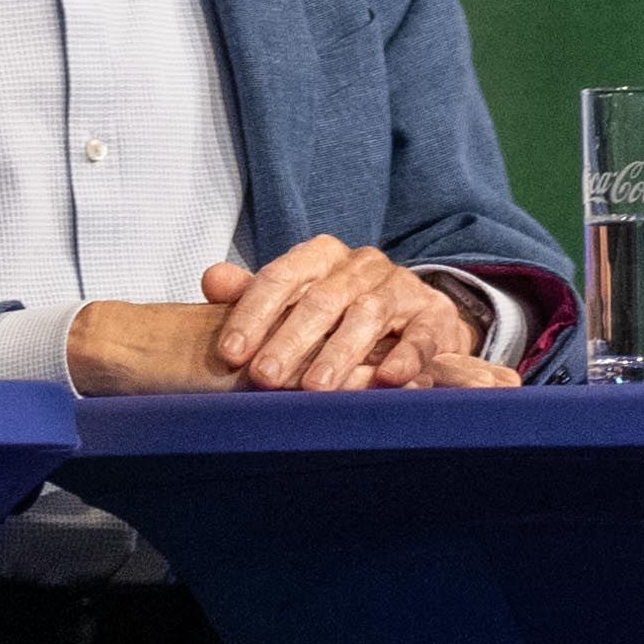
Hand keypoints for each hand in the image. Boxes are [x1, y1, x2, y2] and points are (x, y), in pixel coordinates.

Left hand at [69, 240, 493, 394]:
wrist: (412, 314)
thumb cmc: (339, 311)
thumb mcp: (294, 300)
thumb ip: (251, 292)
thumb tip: (211, 280)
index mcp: (321, 255)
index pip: (282, 276)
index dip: (253, 313)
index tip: (230, 352)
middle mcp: (360, 266)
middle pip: (322, 299)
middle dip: (291, 340)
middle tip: (264, 377)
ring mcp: (399, 289)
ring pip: (367, 316)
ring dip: (340, 354)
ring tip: (315, 388)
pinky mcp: (432, 318)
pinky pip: (420, 336)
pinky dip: (405, 357)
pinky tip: (386, 379)